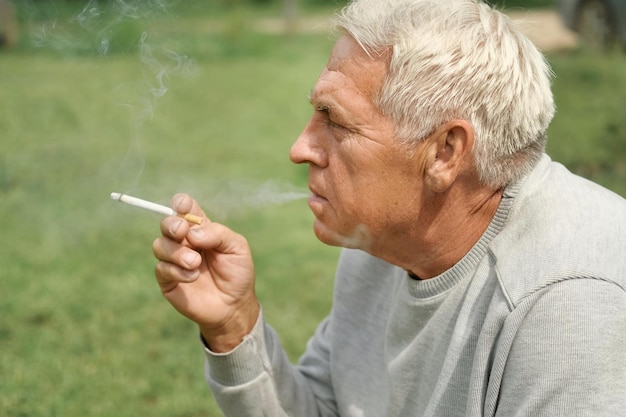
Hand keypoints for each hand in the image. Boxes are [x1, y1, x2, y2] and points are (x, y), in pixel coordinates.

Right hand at [152, 193, 258, 351]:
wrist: (234, 305)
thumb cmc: (238, 273)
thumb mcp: (236, 247)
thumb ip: (217, 233)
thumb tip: (191, 232)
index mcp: (201, 229)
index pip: (185, 209)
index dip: (180, 204)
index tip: (182, 206)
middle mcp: (185, 242)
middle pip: (167, 224)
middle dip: (171, 224)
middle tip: (183, 232)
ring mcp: (174, 260)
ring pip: (160, 245)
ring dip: (176, 252)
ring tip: (195, 262)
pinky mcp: (168, 280)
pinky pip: (161, 268)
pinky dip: (176, 270)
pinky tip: (193, 277)